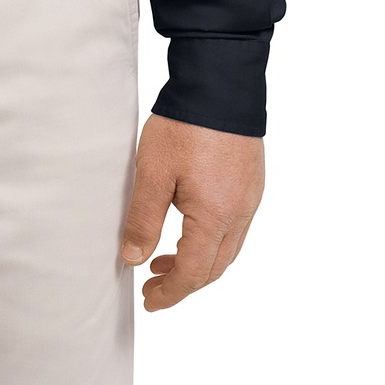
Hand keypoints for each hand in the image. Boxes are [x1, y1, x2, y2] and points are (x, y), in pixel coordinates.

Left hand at [121, 113, 263, 309]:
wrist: (220, 83)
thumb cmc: (186, 125)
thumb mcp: (153, 172)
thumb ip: (143, 218)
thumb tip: (132, 258)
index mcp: (215, 216)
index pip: (194, 273)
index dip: (171, 292)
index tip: (149, 301)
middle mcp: (240, 213)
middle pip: (215, 268)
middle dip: (184, 283)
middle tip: (153, 286)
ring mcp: (250, 198)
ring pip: (228, 249)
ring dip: (198, 262)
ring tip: (165, 260)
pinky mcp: (251, 183)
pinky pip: (235, 227)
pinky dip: (212, 240)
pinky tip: (190, 228)